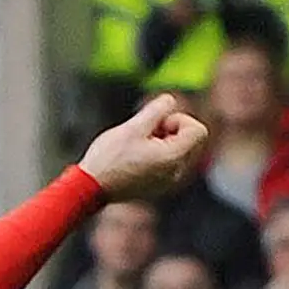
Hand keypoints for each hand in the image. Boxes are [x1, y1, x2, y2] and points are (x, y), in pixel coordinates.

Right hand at [79, 93, 206, 200]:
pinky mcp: (158, 187)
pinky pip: (169, 164)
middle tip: (146, 133)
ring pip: (179, 151)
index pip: (198, 130)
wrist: (90, 188)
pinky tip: (136, 157)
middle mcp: (176, 173)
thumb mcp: (133, 126)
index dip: (179, 120)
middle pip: (191, 140)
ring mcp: (168, 182)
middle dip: (172, 130)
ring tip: (138, 145)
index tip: (157, 125)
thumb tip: (171, 100)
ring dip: (163, 142)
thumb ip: (157, 110)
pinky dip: (158, 155)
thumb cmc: (109, 158)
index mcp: (173, 158)